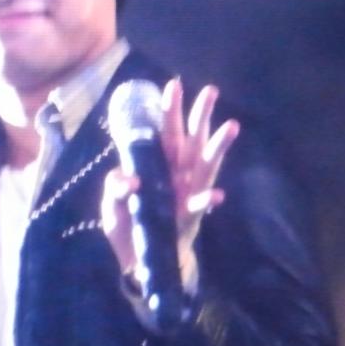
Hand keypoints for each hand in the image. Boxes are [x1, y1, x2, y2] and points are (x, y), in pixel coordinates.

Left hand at [102, 79, 239, 280]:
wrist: (137, 260)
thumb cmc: (128, 224)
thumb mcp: (113, 202)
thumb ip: (116, 187)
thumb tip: (128, 178)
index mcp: (158, 164)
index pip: (165, 132)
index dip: (169, 110)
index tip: (173, 85)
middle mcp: (177, 173)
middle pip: (191, 139)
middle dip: (200, 115)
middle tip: (210, 91)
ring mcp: (187, 192)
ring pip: (206, 164)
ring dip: (218, 146)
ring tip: (231, 126)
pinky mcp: (190, 215)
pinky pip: (201, 205)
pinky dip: (208, 199)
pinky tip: (216, 194)